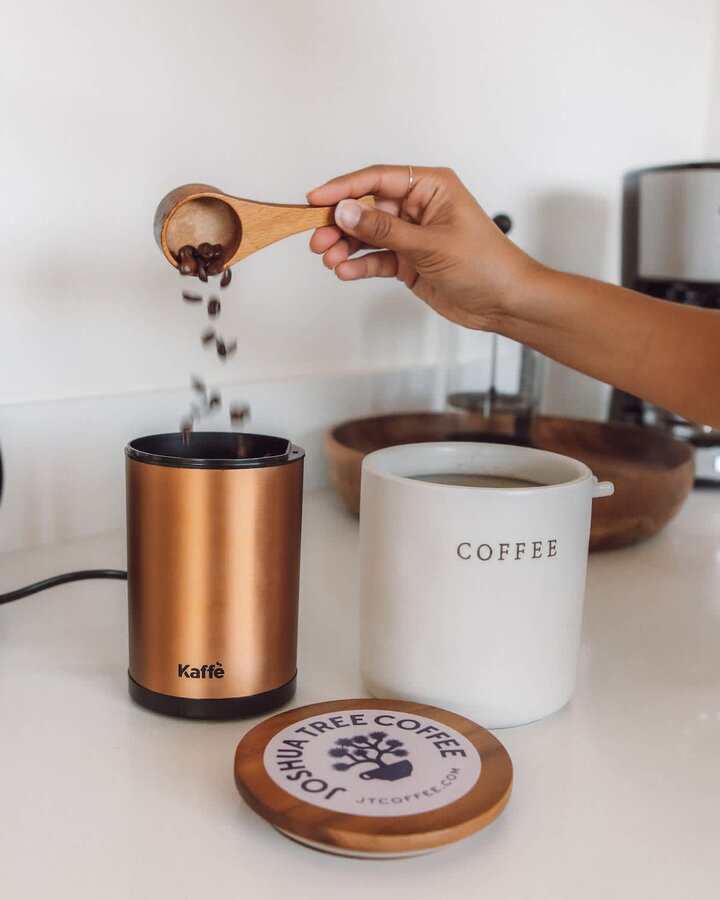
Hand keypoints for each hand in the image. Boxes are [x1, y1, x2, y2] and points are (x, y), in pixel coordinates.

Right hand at [307, 164, 538, 330]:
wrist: (504, 301)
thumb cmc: (485, 264)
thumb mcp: (430, 244)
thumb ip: (384, 230)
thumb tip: (346, 213)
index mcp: (430, 188)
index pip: (377, 179)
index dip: (344, 188)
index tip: (316, 199)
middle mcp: (419, 208)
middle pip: (367, 208)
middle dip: (340, 223)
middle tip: (317, 238)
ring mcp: (412, 236)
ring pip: (368, 235)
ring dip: (346, 247)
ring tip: (328, 258)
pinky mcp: (409, 261)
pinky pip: (377, 258)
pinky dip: (360, 265)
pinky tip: (345, 271)